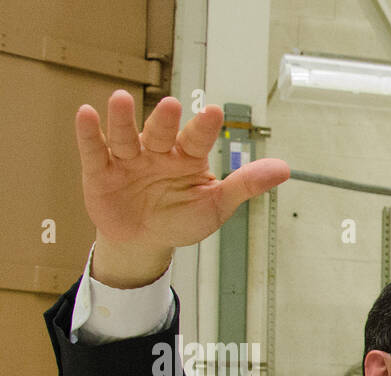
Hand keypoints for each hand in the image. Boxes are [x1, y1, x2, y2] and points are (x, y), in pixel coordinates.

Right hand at [76, 91, 289, 285]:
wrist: (144, 243)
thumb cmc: (181, 219)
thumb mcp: (216, 205)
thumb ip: (245, 185)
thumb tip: (284, 169)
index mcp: (186, 158)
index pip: (196, 140)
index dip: (204, 127)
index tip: (215, 112)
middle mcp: (157, 152)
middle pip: (160, 133)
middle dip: (163, 121)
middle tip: (171, 105)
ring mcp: (128, 159)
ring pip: (125, 136)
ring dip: (122, 119)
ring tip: (120, 99)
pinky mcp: (100, 170)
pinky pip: (94, 150)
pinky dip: (89, 134)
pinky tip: (87, 114)